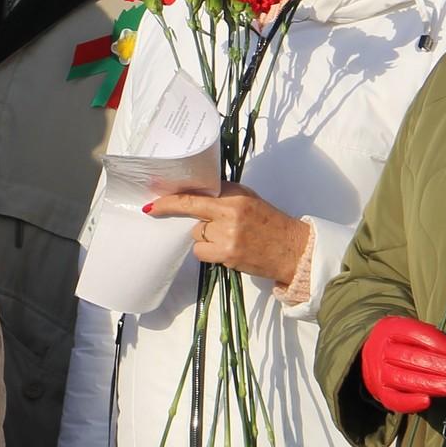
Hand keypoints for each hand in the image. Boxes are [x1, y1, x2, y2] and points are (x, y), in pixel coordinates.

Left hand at [149, 185, 310, 286]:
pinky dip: (210, 252)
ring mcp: (228, 235)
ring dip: (207, 238)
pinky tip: (228, 250)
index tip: (152, 206)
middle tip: (215, 224)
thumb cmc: (270, 223)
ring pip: (197, 235)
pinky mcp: (228, 255)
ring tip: (230, 238)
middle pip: (192, 215)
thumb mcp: (249, 199)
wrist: (293, 250)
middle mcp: (230, 213)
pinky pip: (202, 252)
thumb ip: (223, 194)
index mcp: (235, 196)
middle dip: (199, 220)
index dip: (170, 201)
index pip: (195, 196)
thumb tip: (193, 191)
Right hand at [359, 316, 445, 414]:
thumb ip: (432, 339)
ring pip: (401, 378)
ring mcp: (379, 371)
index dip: (439, 344)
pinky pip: (393, 399)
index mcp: (390, 329)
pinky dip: (410, 402)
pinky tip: (427, 401)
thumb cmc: (402, 343)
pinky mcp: (381, 391)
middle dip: (436, 364)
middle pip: (407, 357)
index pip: (414, 334)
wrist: (375, 355)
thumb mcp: (413, 331)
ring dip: (429, 384)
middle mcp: (381, 349)